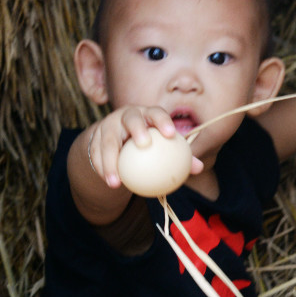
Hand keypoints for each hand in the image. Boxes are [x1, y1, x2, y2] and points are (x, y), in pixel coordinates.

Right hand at [88, 106, 202, 188]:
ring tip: (116, 182)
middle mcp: (127, 115)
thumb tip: (199, 167)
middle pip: (131, 118)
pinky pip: (95, 154)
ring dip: (110, 161)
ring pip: (108, 140)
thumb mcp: (163, 149)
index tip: (170, 134)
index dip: (163, 120)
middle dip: (137, 128)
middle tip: (144, 145)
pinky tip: (109, 183)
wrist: (119, 144)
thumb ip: (180, 157)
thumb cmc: (150, 146)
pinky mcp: (94, 138)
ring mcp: (108, 125)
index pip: (156, 113)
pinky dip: (101, 168)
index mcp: (147, 115)